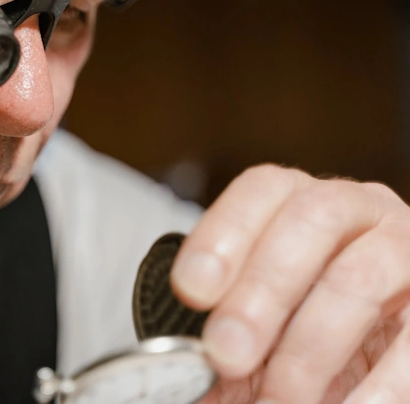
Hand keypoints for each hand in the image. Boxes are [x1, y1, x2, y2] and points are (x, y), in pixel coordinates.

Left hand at [170, 165, 409, 403]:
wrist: (370, 350)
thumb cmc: (301, 325)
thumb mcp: (261, 319)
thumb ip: (226, 327)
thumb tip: (186, 366)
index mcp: (300, 201)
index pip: (262, 190)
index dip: (224, 234)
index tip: (191, 289)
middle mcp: (360, 209)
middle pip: (309, 222)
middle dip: (261, 290)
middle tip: (227, 352)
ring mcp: (407, 248)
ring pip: (359, 277)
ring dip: (311, 347)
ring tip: (280, 400)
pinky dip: (379, 385)